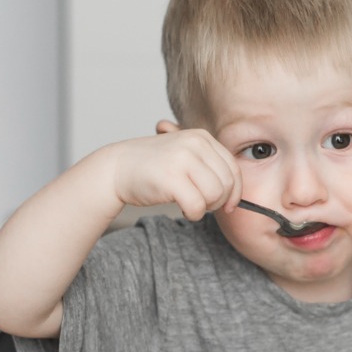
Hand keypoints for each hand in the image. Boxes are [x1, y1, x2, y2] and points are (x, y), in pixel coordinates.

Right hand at [106, 125, 241, 219]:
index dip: (235, 192)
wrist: (116, 168)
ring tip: (190, 204)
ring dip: (205, 208)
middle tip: (202, 205)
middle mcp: (195, 144)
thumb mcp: (184, 155)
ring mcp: (182, 160)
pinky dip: (192, 214)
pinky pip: (197, 206)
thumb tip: (235, 192)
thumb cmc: (151, 166)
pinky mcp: (171, 178)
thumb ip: (208, 165)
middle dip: (219, 201)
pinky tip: (181, 209)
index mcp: (201, 137)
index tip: (229, 205)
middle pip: (227, 183)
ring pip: (215, 195)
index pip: (233, 168)